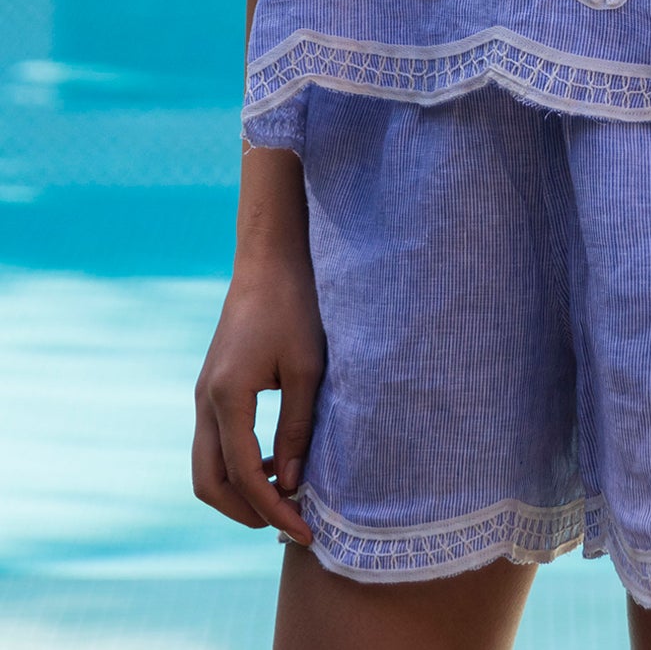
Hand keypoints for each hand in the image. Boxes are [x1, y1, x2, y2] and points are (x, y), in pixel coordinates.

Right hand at [192, 249, 324, 545]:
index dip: (274, 509)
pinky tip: (276, 463)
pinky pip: (214, 443)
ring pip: (207, 467)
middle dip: (246, 513)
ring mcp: (203, 394)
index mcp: (227, 397)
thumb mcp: (306, 368)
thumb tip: (294, 484)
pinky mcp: (211, 388)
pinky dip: (237, 466)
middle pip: (209, 484)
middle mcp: (205, 401)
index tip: (305, 529)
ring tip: (286, 499)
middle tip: (289, 525)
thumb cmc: (294, 308)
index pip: (245, 476)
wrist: (268, 263)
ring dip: (239, 492)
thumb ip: (297, 427)